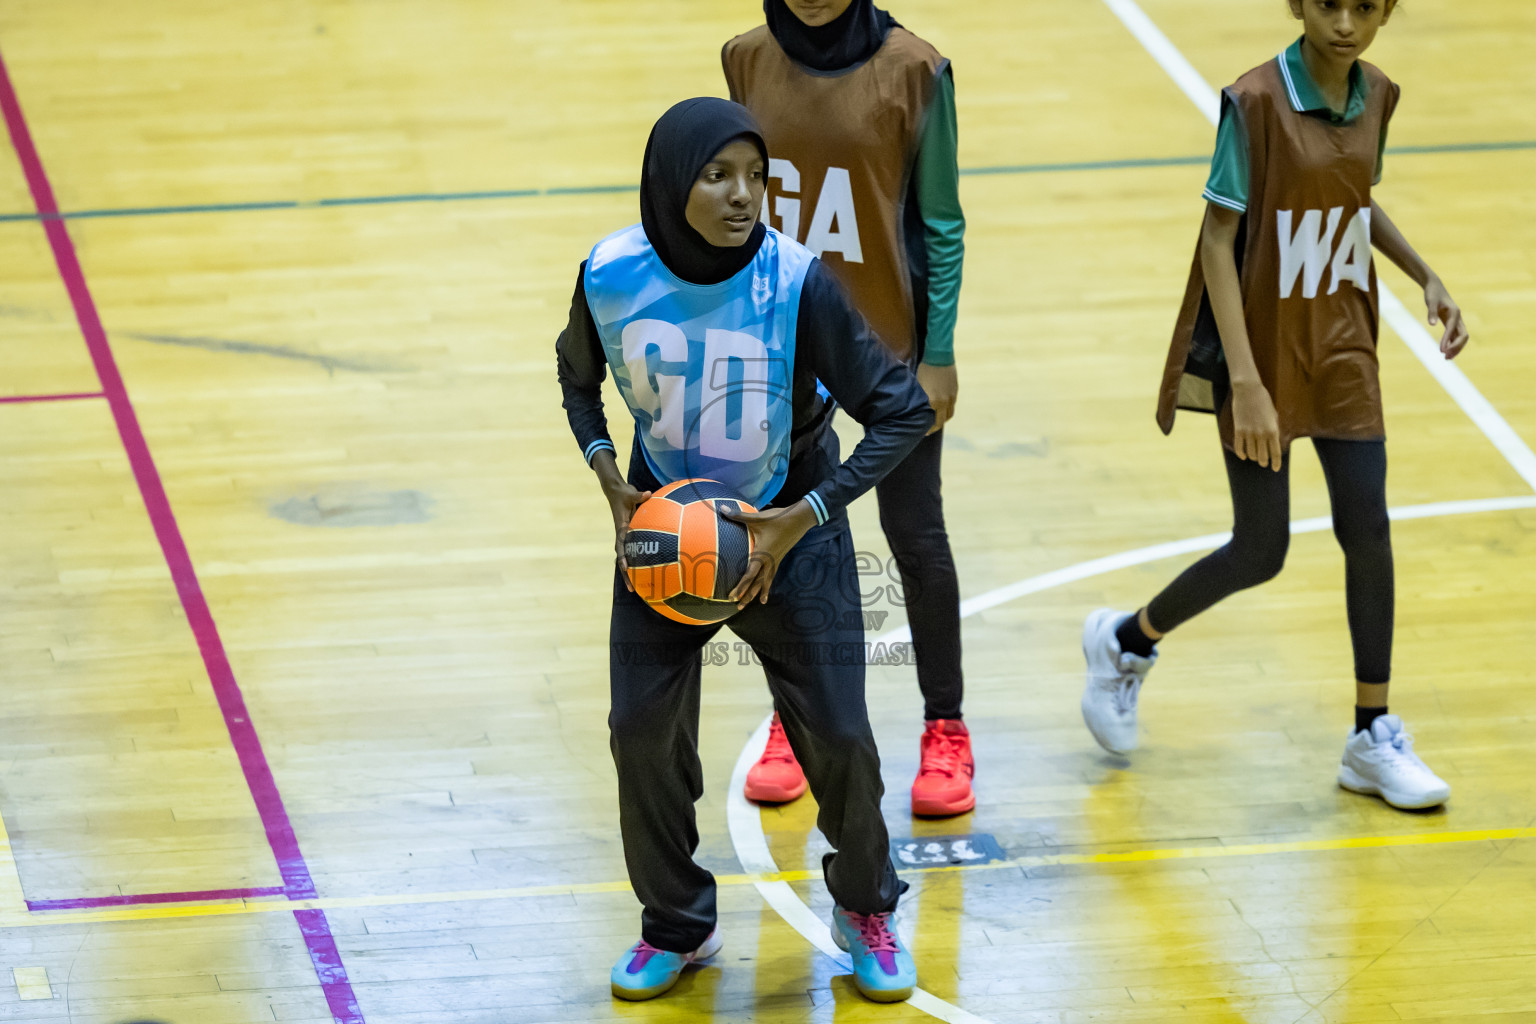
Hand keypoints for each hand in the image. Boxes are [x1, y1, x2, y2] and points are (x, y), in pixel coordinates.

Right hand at [592, 451, 650, 589]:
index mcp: (621, 528)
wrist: (616, 492)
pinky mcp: (630, 536)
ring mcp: (625, 537)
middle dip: (626, 575)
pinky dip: (638, 562)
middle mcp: (622, 536)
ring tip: (636, 588)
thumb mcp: (630, 493)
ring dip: (630, 573)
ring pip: (626, 558)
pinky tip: (647, 571)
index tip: (625, 568)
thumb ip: (639, 495)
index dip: (622, 558)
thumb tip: (648, 493)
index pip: (620, 546)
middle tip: (632, 589)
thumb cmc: (623, 493)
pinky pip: (634, 552)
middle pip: (622, 559)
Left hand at [720, 500, 817, 608]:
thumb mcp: (756, 518)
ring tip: (756, 603)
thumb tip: (721, 509)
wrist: (799, 519)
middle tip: (738, 607)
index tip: (732, 596)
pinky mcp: (779, 558)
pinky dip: (768, 583)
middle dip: (748, 595)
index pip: (749, 575)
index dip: (741, 587)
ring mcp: (775, 560)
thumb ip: (738, 515)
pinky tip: (766, 588)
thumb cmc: (777, 518)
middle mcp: (769, 561)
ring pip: (766, 581)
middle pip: (757, 583)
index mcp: (762, 554)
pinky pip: (772, 574)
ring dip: (759, 592)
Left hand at [916, 362, 956, 434]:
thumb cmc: (925, 370)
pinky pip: (952, 405)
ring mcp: (952, 396)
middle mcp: (944, 401)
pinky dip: (946, 410)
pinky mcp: (955, 391)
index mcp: (933, 401)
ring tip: (935, 420)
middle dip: (935, 427)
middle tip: (928, 430)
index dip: (928, 429)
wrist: (939, 356)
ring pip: (949, 414)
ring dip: (942, 419)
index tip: (923, 432)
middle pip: (941, 421)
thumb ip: (920, 400)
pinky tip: (940, 408)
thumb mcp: (919, 386)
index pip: (932, 421)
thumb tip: (917, 410)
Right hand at [1231, 380, 1282, 470]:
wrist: (1248, 390)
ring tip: (1254, 456)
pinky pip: (1239, 447)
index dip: (1276, 463)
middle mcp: (1261, 434)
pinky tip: (1244, 456)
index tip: (1275, 469)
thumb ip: (1273, 430)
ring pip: (1251, 453)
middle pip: (1263, 456)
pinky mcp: (1238, 430)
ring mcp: (1249, 432)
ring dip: (1253, 457)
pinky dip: (1241, 454)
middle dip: (1263, 462)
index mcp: (1273, 430)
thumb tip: (1272, 443)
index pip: (1276, 452)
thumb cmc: (1263, 401)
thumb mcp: (1273, 416)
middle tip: (1263, 463)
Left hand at [1424, 276, 1468, 359]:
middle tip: (1446, 357)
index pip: (1452, 330)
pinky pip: (1455, 335)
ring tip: (1446, 358)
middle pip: (1463, 335)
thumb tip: (1431, 324)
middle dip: (1456, 347)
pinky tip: (1446, 351)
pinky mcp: (1452, 322)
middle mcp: (1458, 318)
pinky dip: (1452, 343)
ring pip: (1461, 337)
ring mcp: (1456, 320)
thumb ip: (1431, 312)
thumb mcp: (1430, 301)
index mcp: (1454, 313)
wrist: (1435, 287)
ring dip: (1456, 347)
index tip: (1442, 351)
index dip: (1447, 340)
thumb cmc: (1432, 293)